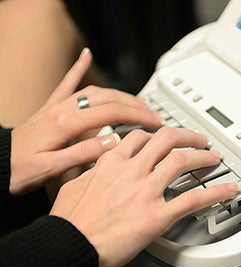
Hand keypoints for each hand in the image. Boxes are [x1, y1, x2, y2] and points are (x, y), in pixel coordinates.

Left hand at [10, 48, 161, 194]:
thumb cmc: (18, 170)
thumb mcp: (51, 169)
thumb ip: (83, 154)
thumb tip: (113, 142)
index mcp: (65, 124)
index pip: (112, 112)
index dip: (137, 116)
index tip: (155, 122)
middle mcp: (63, 110)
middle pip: (108, 98)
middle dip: (135, 105)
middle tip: (154, 114)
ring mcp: (57, 106)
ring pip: (95, 91)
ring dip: (120, 94)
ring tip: (138, 101)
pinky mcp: (51, 107)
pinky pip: (66, 83)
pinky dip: (78, 68)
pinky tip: (86, 55)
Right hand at [50, 127, 238, 266]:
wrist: (68, 246)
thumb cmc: (69, 222)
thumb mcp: (74, 185)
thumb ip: (94, 171)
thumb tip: (100, 166)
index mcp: (111, 163)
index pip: (141, 137)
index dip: (159, 133)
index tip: (168, 137)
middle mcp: (131, 171)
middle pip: (167, 140)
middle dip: (188, 135)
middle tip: (199, 139)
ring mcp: (145, 191)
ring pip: (182, 161)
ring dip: (203, 156)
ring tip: (213, 157)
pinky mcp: (156, 215)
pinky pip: (192, 199)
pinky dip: (214, 192)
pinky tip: (227, 190)